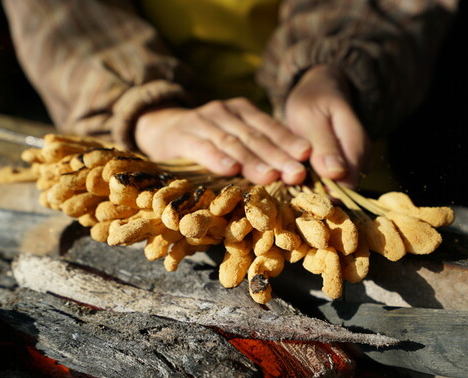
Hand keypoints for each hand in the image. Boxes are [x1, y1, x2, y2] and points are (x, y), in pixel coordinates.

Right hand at [134, 98, 311, 184]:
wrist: (160, 127)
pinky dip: (216, 158)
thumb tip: (292, 171)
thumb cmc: (206, 139)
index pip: (270, 127)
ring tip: (270, 176)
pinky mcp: (182, 135)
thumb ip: (258, 149)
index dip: (289, 142)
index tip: (307, 157)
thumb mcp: (234, 137)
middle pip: (256, 137)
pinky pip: (202, 147)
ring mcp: (203, 121)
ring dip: (252, 161)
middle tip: (296, 173)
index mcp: (243, 111)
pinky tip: (230, 170)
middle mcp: (226, 112)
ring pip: (233, 142)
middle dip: (278, 156)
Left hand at [285, 65, 370, 186]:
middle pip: (343, 190)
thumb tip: (335, 173)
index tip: (297, 185)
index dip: (323, 192)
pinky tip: (300, 171)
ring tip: (292, 172)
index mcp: (357, 144)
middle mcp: (363, 158)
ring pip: (336, 189)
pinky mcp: (346, 167)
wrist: (322, 90)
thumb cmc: (313, 100)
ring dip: (313, 186)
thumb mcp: (311, 117)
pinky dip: (314, 181)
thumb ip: (323, 145)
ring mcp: (357, 164)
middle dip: (315, 190)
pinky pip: (332, 183)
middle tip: (289, 178)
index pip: (348, 184)